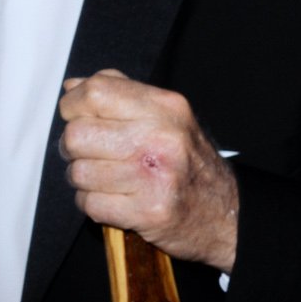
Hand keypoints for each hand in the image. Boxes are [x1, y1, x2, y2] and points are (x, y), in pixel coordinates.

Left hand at [58, 71, 240, 270]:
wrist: (227, 215)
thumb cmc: (190, 165)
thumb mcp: (168, 118)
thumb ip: (122, 95)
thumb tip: (74, 87)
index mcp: (165, 108)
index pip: (94, 93)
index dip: (73, 106)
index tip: (78, 118)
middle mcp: (162, 139)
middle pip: (77, 135)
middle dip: (74, 149)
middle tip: (91, 156)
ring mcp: (155, 177)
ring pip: (79, 173)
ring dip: (85, 181)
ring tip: (108, 181)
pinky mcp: (148, 211)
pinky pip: (90, 204)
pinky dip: (95, 205)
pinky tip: (116, 200)